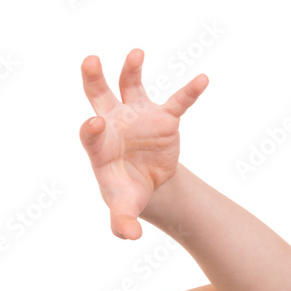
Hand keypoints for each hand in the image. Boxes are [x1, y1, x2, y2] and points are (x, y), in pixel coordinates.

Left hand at [79, 49, 206, 238]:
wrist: (147, 184)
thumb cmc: (126, 193)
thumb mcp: (123, 209)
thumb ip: (122, 222)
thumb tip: (129, 237)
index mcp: (99, 146)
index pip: (90, 133)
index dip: (91, 128)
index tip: (95, 122)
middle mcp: (114, 123)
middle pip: (98, 95)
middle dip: (92, 78)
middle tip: (88, 61)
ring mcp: (137, 116)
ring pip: (130, 86)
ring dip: (131, 70)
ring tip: (135, 54)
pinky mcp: (163, 118)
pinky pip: (177, 102)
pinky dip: (189, 92)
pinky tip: (202, 80)